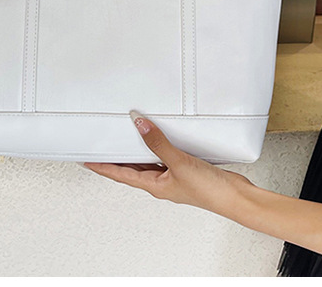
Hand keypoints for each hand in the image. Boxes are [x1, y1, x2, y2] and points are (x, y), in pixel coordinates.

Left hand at [84, 112, 254, 219]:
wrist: (235, 197)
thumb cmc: (209, 191)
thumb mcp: (179, 163)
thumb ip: (158, 143)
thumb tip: (138, 124)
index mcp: (154, 186)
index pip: (120, 175)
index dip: (102, 167)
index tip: (86, 160)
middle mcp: (161, 182)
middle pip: (132, 168)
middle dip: (116, 157)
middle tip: (101, 145)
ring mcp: (174, 176)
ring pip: (148, 161)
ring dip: (137, 149)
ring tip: (124, 136)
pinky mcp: (186, 169)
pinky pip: (165, 155)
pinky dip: (158, 145)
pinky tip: (158, 137)